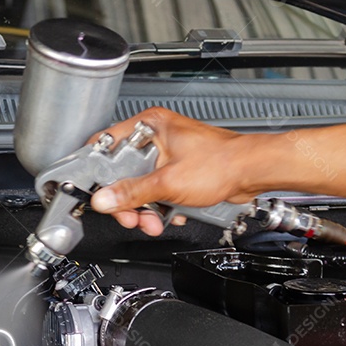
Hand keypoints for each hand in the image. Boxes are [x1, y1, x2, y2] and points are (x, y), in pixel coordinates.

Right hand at [87, 107, 257, 235]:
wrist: (252, 173)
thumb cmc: (222, 162)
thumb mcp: (168, 181)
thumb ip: (132, 192)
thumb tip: (105, 199)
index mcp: (149, 126)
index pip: (106, 144)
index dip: (96, 170)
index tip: (94, 190)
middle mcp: (156, 137)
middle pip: (122, 172)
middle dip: (127, 200)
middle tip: (129, 215)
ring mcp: (167, 155)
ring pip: (140, 185)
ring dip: (145, 208)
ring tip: (152, 220)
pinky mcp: (177, 172)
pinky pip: (157, 191)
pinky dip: (160, 206)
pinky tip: (169, 213)